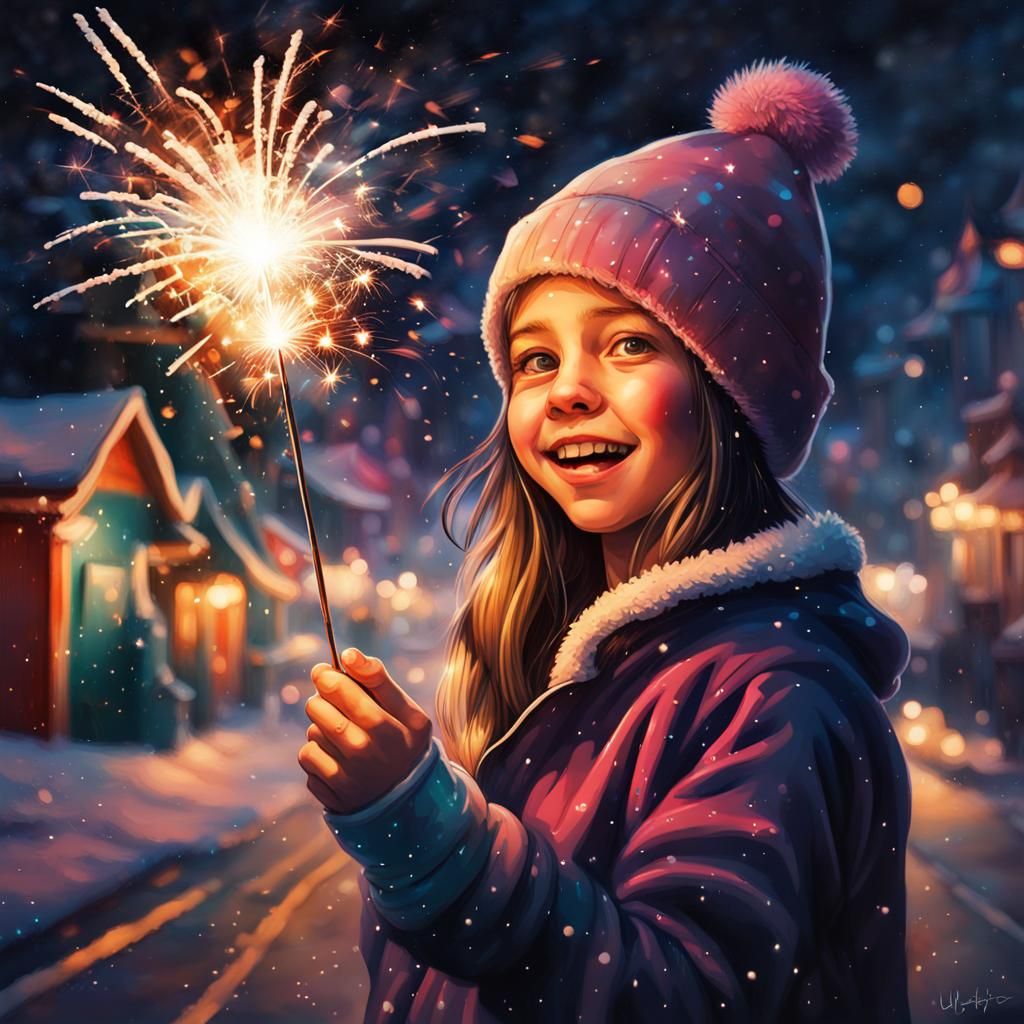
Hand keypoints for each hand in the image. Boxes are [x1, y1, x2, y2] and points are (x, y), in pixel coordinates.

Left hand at [298, 647, 432, 814]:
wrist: (408, 804)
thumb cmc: (404, 746)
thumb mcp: (409, 713)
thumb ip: (380, 680)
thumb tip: (348, 654)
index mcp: (390, 728)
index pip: (345, 690)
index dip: (329, 676)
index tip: (324, 671)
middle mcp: (367, 753)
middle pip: (319, 709)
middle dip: (320, 698)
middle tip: (330, 699)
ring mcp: (347, 777)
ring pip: (311, 733)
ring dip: (320, 727)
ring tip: (341, 733)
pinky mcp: (330, 794)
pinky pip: (307, 758)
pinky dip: (316, 753)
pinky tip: (336, 757)